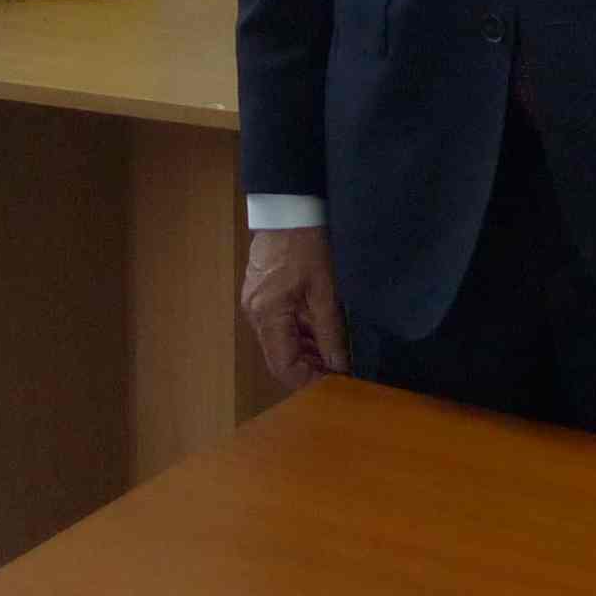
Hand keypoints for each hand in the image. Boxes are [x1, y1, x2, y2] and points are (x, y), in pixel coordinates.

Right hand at [242, 226, 349, 391]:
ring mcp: (255, 305)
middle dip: (309, 368)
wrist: (288, 211)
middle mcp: (255, 315)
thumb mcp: (325, 292)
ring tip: (335, 354)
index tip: (335, 384)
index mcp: (268, 315)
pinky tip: (320, 334)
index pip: (283, 367)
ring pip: (280, 344)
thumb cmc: (307, 246)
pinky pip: (278, 327)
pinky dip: (298, 335)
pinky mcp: (260, 297)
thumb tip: (338, 366)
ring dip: (305, 352)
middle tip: (339, 371)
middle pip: (279, 358)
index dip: (308, 381)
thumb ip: (330, 333)